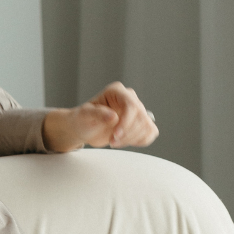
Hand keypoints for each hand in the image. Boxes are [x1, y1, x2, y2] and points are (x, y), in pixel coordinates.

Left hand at [42, 82, 158, 152]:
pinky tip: (124, 141)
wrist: (86, 128)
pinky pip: (150, 133)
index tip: (115, 135)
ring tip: (115, 141)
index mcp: (116, 91)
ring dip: (132, 139)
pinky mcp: (141, 122)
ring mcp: (137, 110)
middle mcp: (130, 98)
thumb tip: (113, 116)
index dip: (126, 122)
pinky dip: (139, 141)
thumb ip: (97, 114)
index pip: (131, 105)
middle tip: (112, 141)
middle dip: (127, 134)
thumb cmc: (83, 119)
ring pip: (147, 126)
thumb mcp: (84, 115)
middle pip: (141, 117)